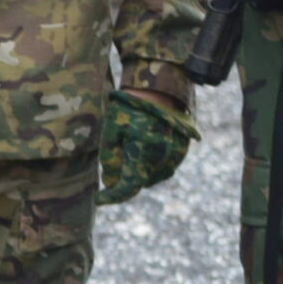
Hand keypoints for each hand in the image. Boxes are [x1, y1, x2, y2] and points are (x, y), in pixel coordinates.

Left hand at [96, 90, 199, 205]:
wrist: (162, 85)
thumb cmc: (131, 105)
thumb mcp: (112, 127)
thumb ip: (110, 158)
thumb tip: (110, 183)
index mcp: (144, 151)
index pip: (128, 187)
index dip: (112, 197)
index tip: (99, 198)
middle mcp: (164, 158)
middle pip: (140, 182)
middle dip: (125, 178)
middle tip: (114, 159)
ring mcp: (177, 155)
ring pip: (153, 177)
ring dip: (140, 172)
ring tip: (131, 146)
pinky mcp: (183, 149)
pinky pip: (165, 167)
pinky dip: (152, 165)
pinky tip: (144, 145)